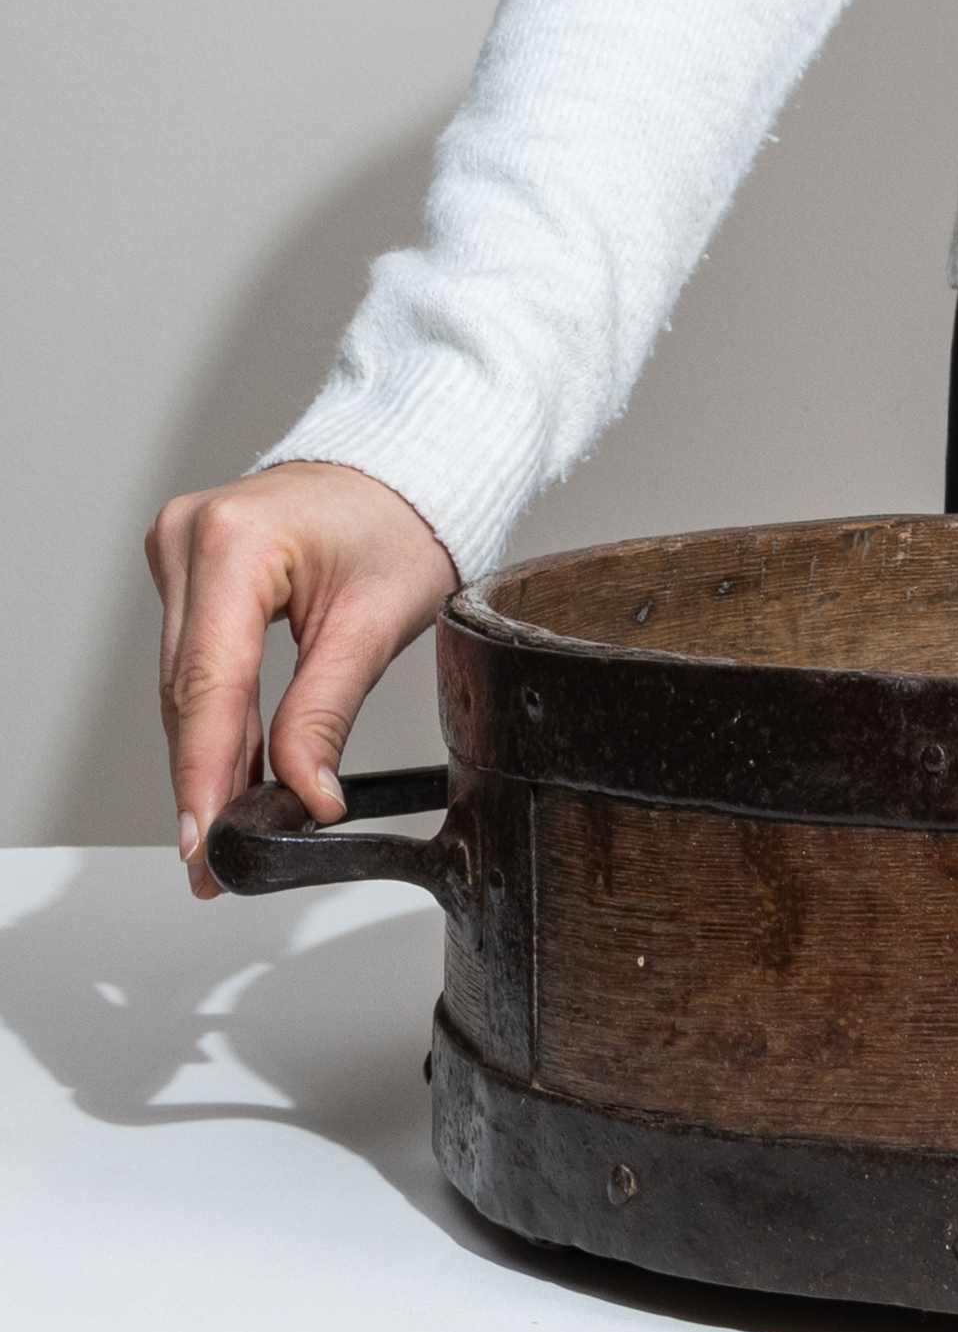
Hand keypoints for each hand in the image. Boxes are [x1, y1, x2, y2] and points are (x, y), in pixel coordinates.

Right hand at [146, 461, 459, 898]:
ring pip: (184, 683)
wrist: (404, 469)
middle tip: (216, 863)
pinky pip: (194, 660)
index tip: (205, 840)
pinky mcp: (187, 568)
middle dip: (205, 780)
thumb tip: (306, 795)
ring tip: (225, 832)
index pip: (210, 683)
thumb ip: (327, 713)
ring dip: (207, 757)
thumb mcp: (377, 622)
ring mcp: (178, 549)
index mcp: (235, 542)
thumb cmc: (403, 522)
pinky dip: (216, 717)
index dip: (204, 773)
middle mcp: (188, 538)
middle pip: (189, 690)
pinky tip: (228, 774)